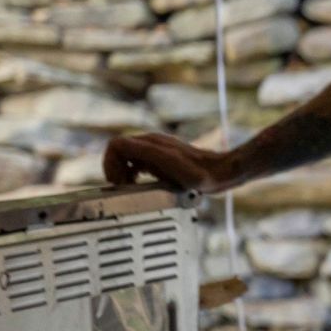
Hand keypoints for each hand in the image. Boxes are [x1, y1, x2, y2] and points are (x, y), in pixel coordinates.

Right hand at [104, 131, 237, 194]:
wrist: (219, 173)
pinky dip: (135, 175)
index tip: (117, 182)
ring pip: (128, 159)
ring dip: (124, 173)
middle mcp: (151, 144)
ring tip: (129, 188)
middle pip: (119, 152)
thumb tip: (116, 148)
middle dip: (115, 170)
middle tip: (121, 187)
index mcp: (148, 142)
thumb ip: (140, 152)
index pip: (115, 145)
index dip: (110, 164)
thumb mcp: (165, 160)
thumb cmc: (196, 171)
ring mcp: (158, 152)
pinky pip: (140, 165)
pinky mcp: (164, 161)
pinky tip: (141, 185)